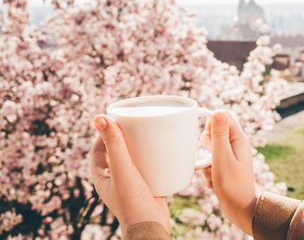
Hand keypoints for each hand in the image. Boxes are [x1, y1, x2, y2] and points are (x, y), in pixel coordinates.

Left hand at [90, 115, 169, 234]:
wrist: (151, 227)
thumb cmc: (132, 202)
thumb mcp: (122, 169)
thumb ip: (113, 144)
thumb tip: (99, 117)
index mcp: (102, 177)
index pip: (98, 150)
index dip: (105, 134)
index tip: (117, 121)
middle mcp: (114, 180)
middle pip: (116, 153)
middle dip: (124, 138)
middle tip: (136, 125)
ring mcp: (131, 184)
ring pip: (133, 160)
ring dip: (140, 148)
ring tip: (150, 135)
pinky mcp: (147, 187)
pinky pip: (148, 168)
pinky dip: (153, 159)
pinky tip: (163, 152)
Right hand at [201, 110, 256, 234]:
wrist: (241, 210)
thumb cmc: (232, 185)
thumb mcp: (222, 158)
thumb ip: (219, 135)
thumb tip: (218, 111)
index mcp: (238, 139)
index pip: (224, 116)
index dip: (211, 123)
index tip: (205, 139)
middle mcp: (236, 145)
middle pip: (216, 131)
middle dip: (206, 144)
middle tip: (209, 156)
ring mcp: (232, 157)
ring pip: (211, 148)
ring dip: (206, 160)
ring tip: (212, 172)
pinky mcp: (227, 167)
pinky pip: (212, 162)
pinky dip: (209, 170)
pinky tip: (214, 181)